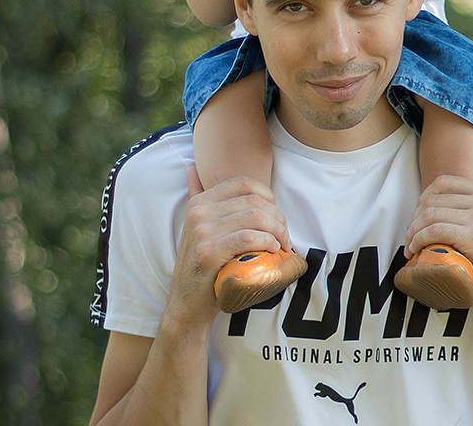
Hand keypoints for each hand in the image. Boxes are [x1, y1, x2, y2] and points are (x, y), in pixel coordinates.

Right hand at [165, 166, 290, 323]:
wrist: (187, 303)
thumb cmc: (203, 266)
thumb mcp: (197, 229)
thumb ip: (197, 197)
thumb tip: (191, 168)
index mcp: (200, 201)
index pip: (245, 182)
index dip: (268, 196)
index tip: (276, 217)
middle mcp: (199, 211)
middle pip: (255, 201)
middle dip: (278, 218)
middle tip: (285, 237)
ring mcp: (201, 231)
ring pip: (256, 217)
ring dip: (278, 231)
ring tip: (282, 245)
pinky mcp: (208, 251)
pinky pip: (249, 237)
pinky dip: (268, 242)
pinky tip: (273, 251)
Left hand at [402, 166, 472, 313]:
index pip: (443, 182)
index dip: (422, 198)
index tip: (416, 218)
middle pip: (433, 200)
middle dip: (414, 219)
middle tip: (410, 237)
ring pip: (430, 215)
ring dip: (412, 232)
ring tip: (411, 246)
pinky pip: (434, 231)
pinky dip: (418, 240)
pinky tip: (416, 251)